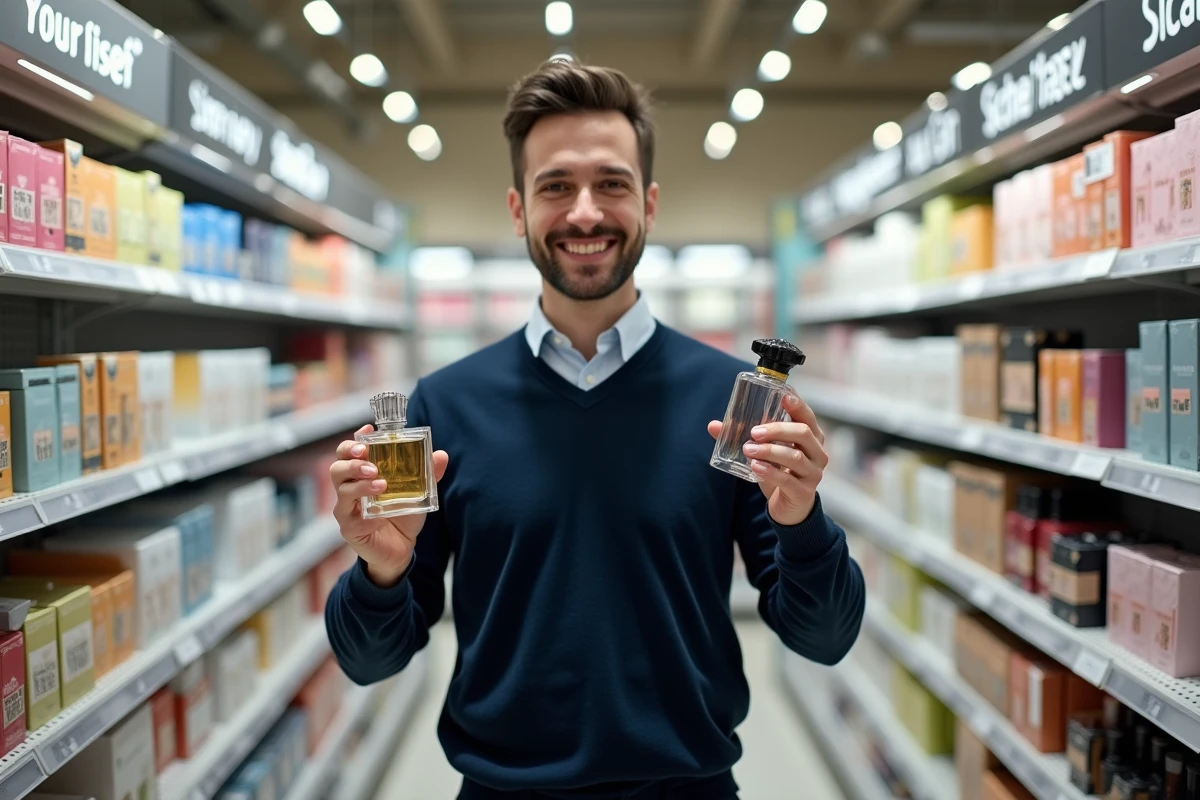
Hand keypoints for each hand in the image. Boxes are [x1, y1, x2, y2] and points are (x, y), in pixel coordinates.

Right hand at [331, 424, 449, 586]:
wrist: (401, 550)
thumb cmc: (403, 517)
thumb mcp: (418, 493)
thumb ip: (428, 474)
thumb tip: (441, 455)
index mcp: (363, 476)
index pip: (352, 452)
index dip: (357, 439)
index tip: (369, 430)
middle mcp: (350, 488)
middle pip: (338, 463)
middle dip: (351, 453)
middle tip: (367, 452)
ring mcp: (346, 506)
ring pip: (340, 483)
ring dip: (357, 474)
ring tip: (377, 474)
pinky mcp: (348, 524)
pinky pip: (346, 507)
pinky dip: (361, 495)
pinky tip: (379, 491)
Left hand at [708, 394, 827, 525]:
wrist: (790, 508)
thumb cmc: (780, 472)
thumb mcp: (765, 453)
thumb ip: (743, 437)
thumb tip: (714, 425)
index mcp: (811, 438)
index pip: (808, 417)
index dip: (798, 405)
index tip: (783, 396)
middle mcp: (817, 453)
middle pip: (803, 433)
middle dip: (778, 429)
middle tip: (754, 432)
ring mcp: (812, 473)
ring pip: (795, 456)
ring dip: (770, 451)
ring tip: (749, 449)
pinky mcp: (803, 492)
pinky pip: (787, 480)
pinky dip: (770, 472)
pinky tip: (755, 467)